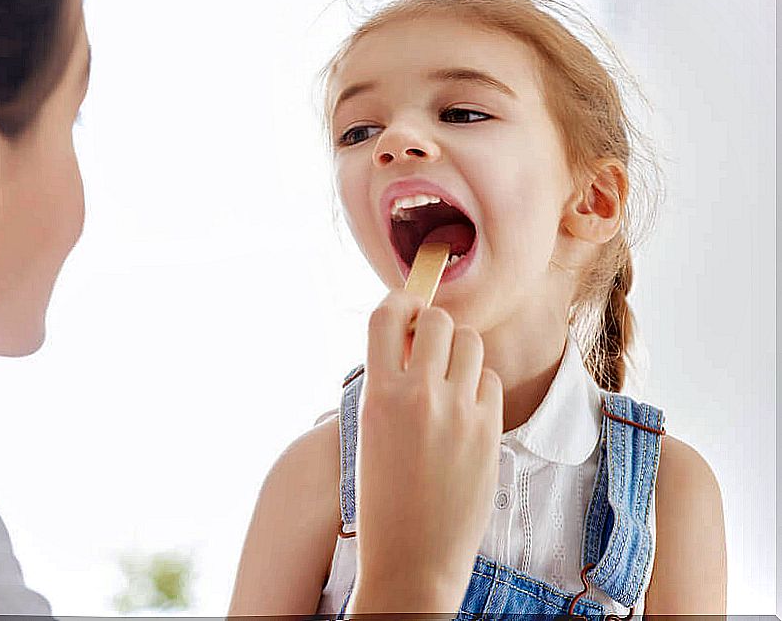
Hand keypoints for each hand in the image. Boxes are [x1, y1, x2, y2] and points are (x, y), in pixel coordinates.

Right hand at [346, 290, 502, 614]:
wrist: (413, 557)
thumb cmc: (382, 497)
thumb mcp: (370, 431)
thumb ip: (387, 382)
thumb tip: (408, 338)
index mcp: (378, 394)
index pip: (386, 315)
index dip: (398, 302)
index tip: (405, 309)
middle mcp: (418, 395)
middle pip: (437, 320)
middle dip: (433, 326)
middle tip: (429, 347)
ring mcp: (457, 412)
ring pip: (470, 342)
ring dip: (459, 350)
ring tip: (449, 377)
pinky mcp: (488, 430)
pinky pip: (489, 380)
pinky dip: (479, 385)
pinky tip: (466, 408)